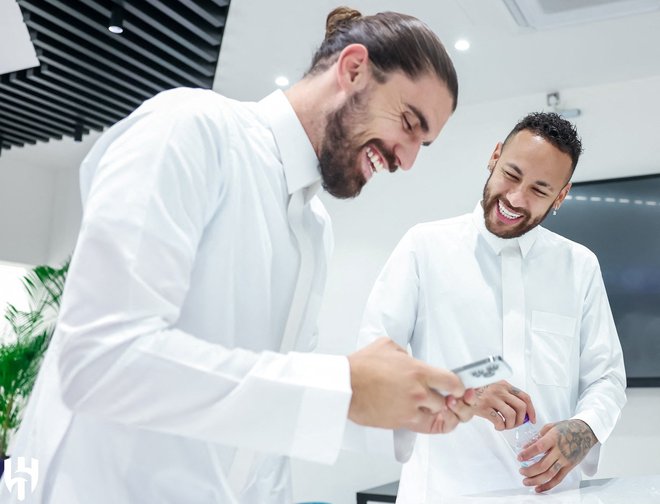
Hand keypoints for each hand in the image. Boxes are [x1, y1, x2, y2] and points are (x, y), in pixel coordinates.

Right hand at [348, 338, 475, 433]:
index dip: (458, 386)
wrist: (345, 386)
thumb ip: (405, 352)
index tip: (456, 387)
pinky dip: (423, 420)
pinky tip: (418, 413)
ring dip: (433, 410)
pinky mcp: (400, 422)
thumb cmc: (361, 366)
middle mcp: (418, 392)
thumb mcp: (387, 346)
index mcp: (418, 371)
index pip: (452, 382)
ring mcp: (410, 409)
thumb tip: (410, 357)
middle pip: (446, 402)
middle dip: (445, 399)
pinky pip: (422, 425)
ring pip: (435, 415)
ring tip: (426, 404)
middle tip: (440, 396)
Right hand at [472, 380, 535, 430]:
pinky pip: (499, 421)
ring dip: (511, 425)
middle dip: (521, 420)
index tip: (531, 419)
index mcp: (504, 385)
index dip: (531, 410)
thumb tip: (521, 411)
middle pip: (521, 407)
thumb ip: (506, 394)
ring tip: (505, 426)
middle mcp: (500, 390)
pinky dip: (501, 427)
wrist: (460, 390)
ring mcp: (491, 398)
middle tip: (515, 424)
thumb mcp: (494, 386)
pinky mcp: (483, 407)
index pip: (525, 397)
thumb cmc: (478, 391)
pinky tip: (497, 426)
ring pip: (511, 415)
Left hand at [519, 419, 597, 492]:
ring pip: (549, 474)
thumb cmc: (566, 428)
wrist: (585, 432)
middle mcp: (560, 451)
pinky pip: (558, 479)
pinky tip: (538, 488)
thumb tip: (524, 447)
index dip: (528, 454)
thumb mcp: (550, 427)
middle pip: (543, 465)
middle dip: (529, 471)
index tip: (519, 457)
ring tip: (526, 481)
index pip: (539, 447)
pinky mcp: (570, 467)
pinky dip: (548, 485)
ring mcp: (565, 460)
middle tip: (521, 471)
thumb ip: (537, 437)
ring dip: (536, 480)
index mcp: (554, 438)